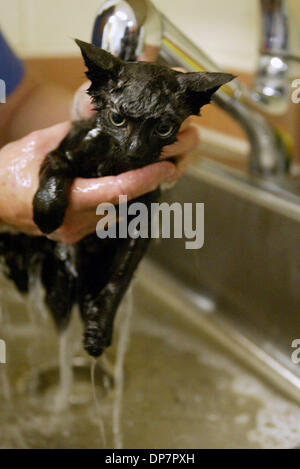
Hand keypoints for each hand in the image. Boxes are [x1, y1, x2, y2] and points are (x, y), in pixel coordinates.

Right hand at [0, 118, 197, 242]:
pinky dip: (120, 202)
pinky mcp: (74, 234)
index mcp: (65, 200)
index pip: (116, 191)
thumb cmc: (8, 172)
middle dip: (149, 185)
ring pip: (117, 214)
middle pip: (123, 204)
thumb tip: (99, 118)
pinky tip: (129, 185)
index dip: (146, 179)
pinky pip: (106, 219)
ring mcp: (74, 232)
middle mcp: (74, 223)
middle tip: (172, 164)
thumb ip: (71, 134)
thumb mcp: (38, 145)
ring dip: (137, 195)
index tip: (167, 166)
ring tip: (156, 171)